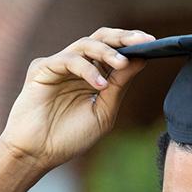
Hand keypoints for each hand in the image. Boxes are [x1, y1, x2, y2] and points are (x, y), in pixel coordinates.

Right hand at [0, 27, 153, 173]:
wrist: (37, 154)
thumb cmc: (68, 138)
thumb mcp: (103, 112)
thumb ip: (120, 86)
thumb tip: (140, 60)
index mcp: (91, 76)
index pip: (114, 51)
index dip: (132, 45)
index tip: (154, 44)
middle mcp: (76, 66)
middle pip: (101, 38)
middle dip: (123, 37)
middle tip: (143, 41)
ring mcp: (58, 65)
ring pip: (86, 44)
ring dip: (107, 52)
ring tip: (122, 64)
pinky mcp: (42, 68)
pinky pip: (68, 59)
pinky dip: (87, 69)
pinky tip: (99, 85)